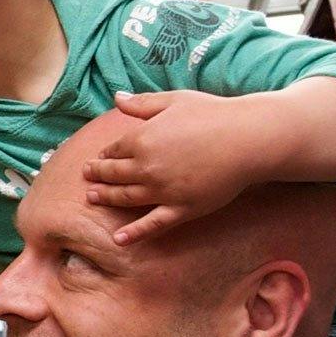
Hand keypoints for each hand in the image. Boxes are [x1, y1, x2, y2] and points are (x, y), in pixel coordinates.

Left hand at [80, 89, 287, 244]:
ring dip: (107, 198)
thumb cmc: (213, 114)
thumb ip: (142, 103)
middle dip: (98, 175)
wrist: (248, 139)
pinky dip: (134, 233)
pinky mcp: (181, 209)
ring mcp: (163, 191)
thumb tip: (116, 97)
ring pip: (126, 198)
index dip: (105, 154)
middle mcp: (146, 168)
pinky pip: (153, 224)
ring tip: (93, 198)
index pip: (114, 150)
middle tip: (87, 177)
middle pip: (114, 175)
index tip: (99, 157)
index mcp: (141, 139)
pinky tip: (119, 239)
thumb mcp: (173, 101)